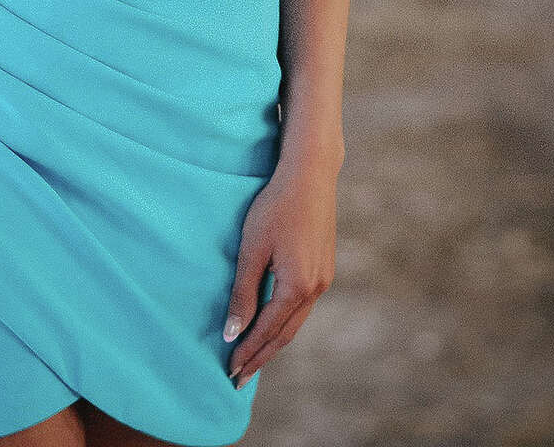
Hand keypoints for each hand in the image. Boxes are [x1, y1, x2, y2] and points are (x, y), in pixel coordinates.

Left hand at [222, 160, 340, 388]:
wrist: (310, 174)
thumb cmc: (275, 206)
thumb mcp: (252, 248)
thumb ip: (243, 293)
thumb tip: (231, 333)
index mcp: (297, 287)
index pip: (266, 332)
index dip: (247, 353)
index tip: (229, 372)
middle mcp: (315, 289)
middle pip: (284, 335)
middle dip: (260, 357)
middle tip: (238, 379)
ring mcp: (323, 278)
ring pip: (295, 322)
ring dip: (273, 342)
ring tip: (254, 358)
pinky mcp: (324, 266)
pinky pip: (303, 305)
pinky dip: (285, 322)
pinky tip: (274, 323)